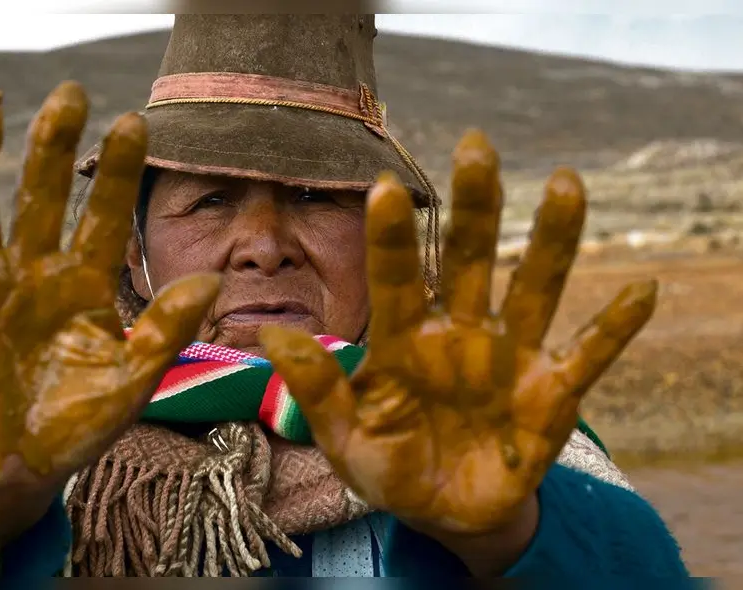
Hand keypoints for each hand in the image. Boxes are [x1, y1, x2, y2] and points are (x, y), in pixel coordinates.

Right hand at [0, 82, 219, 488]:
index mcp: (84, 283)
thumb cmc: (81, 424)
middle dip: (53, 146)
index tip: (134, 124)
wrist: (22, 469)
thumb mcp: (132, 382)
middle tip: (71, 94)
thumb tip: (210, 280)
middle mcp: (34, 271)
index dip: (116, 171)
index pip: (103, 214)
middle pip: (41, 194)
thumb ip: (164, 331)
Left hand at [260, 130, 655, 535]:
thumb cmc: (389, 469)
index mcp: (404, 342)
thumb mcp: (346, 440)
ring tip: (564, 184)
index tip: (385, 188)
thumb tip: (272, 334)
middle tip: (476, 148)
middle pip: (468, 261)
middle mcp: (459, 334)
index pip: (396, 280)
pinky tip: (641, 291)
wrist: (446, 513)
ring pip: (532, 288)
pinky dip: (614, 329)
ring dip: (550, 241)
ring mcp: (509, 358)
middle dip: (474, 208)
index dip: (391, 239)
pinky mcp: (552, 393)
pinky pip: (587, 356)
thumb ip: (319, 390)